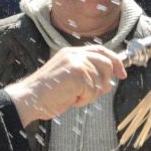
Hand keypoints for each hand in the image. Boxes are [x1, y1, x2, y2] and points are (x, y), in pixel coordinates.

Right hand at [6, 44, 125, 124]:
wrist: (29, 98)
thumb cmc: (47, 93)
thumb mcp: (69, 79)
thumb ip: (87, 75)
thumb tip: (110, 82)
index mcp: (71, 53)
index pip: (101, 51)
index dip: (115, 61)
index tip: (121, 74)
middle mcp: (74, 54)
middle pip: (106, 63)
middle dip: (107, 80)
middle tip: (96, 93)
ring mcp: (76, 62)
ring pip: (100, 81)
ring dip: (90, 95)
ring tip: (74, 97)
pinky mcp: (77, 74)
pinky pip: (93, 91)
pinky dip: (84, 100)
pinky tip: (70, 99)